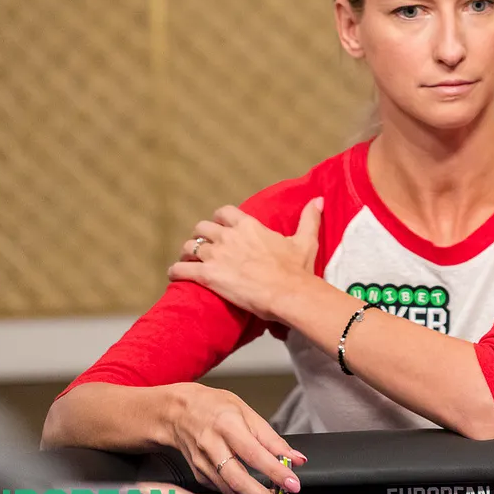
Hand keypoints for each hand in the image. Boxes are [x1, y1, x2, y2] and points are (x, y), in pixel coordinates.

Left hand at [168, 199, 322, 320]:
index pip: (224, 213)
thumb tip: (318, 200)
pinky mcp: (207, 275)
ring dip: (188, 253)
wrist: (289, 293)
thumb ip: (309, 218)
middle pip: (202, 228)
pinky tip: (176, 275)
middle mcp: (229, 237)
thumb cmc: (297, 269)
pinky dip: (176, 271)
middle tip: (203, 247)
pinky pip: (181, 269)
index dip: (218, 219)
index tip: (219, 227)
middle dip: (200, 236)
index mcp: (249, 226)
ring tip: (188, 261)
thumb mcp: (306, 240)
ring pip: (189, 247)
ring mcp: (217, 255)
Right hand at [168, 382, 305, 493]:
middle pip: (239, 479)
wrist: (177, 411)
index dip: (275, 471)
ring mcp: (202, 463)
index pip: (255, 454)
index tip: (293, 483)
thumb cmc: (214, 407)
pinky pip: (222, 489)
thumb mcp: (247, 412)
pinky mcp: (199, 474)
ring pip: (230, 489)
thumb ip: (271, 438)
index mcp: (227, 425)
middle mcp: (212, 446)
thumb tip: (294, 458)